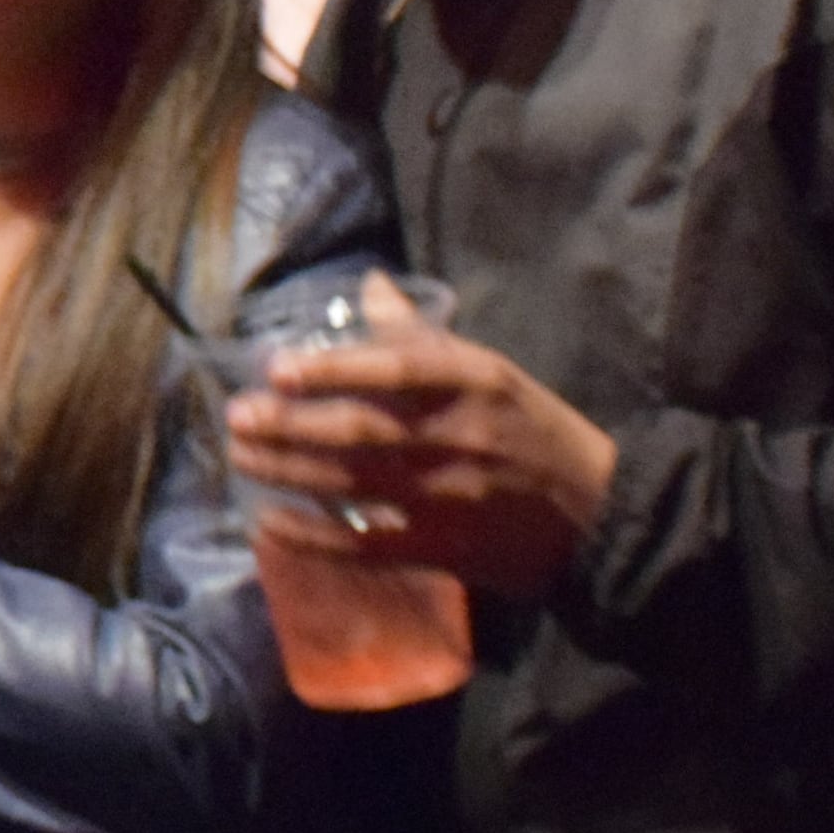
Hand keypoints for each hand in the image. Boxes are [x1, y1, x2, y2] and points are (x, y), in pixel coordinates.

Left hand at [224, 287, 618, 603]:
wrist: (598, 514)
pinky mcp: (442, 549)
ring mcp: (447, 499)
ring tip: (239, 456)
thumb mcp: (488, 371)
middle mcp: (456, 439)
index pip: (394, 371)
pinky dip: (311, 536)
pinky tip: (269, 521)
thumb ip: (419, 335)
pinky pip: (364, 545)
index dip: (330, 370)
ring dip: (285, 471)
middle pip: (358, 432)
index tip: (275, 368)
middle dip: (288, 425)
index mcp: (472, 385)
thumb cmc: (530, 430)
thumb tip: (367, 283)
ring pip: (350, 485)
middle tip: (235, 416)